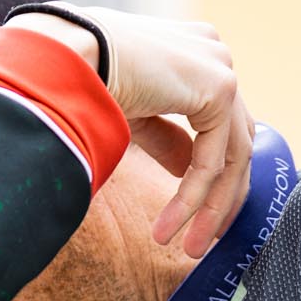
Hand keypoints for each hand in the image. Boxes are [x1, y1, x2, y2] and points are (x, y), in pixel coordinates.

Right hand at [9, 6, 254, 258]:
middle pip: (234, 142)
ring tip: (187, 246)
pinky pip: (212, 161)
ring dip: (208, 208)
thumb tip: (186, 170)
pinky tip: (169, 226)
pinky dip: (193, 199)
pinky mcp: (219, 86)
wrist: (66, 57)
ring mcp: (220, 68)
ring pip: (230, 157)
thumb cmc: (82, 77)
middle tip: (201, 241)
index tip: (202, 216)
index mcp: (194, 54)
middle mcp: (214, 55)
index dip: (216, 175)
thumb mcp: (134, 116)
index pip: (220, 124)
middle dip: (220, 199)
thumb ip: (167, 139)